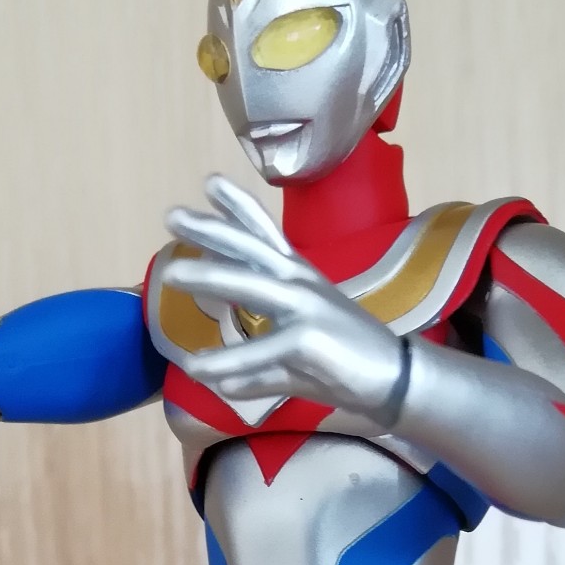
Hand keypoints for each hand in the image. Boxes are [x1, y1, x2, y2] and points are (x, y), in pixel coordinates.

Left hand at [163, 175, 407, 423]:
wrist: (394, 381)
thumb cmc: (344, 363)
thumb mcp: (292, 354)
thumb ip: (253, 362)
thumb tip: (219, 378)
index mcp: (299, 279)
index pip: (266, 235)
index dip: (238, 207)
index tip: (210, 183)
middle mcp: (301, 285)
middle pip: (250, 248)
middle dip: (210, 229)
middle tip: (171, 215)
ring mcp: (305, 309)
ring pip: (249, 285)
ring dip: (208, 276)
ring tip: (170, 273)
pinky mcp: (306, 342)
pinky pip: (254, 353)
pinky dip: (224, 365)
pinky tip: (196, 369)